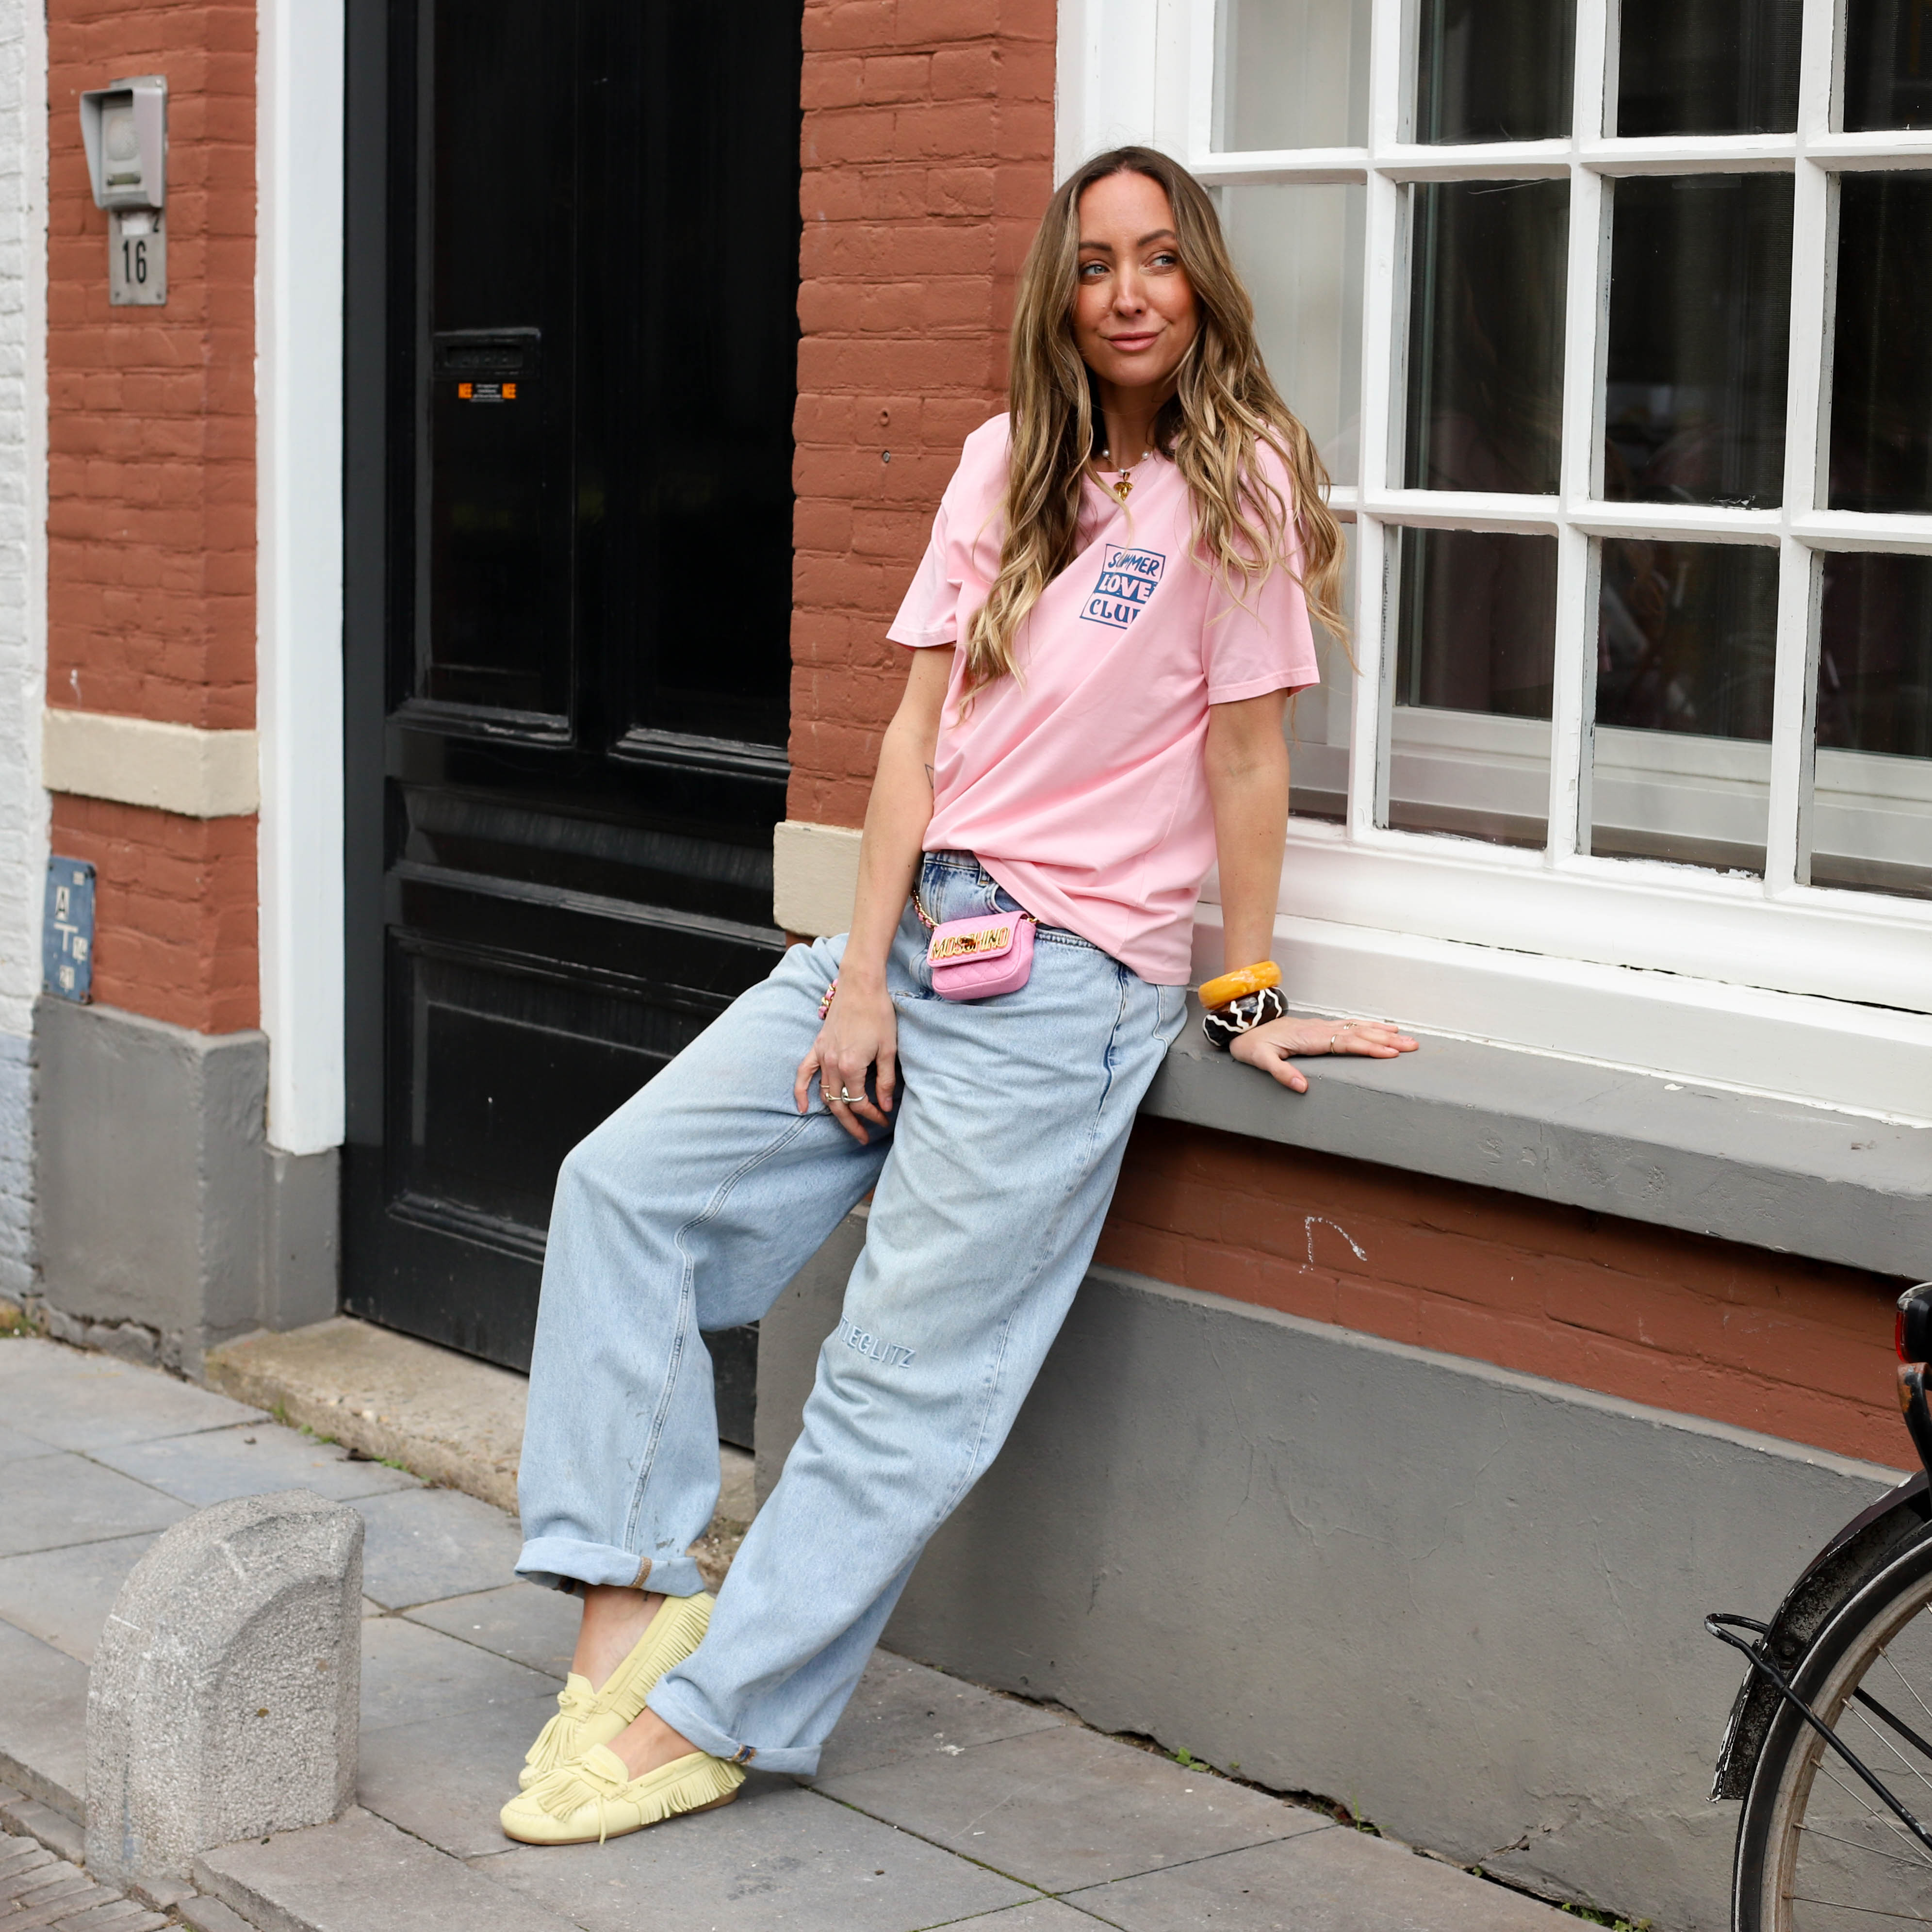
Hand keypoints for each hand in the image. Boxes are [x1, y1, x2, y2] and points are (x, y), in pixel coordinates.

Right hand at [794, 979, 897, 1142]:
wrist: (861, 985)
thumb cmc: (878, 1014)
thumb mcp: (888, 1049)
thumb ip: (885, 1081)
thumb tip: (885, 1105)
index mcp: (851, 1066)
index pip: (860, 1101)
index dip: (873, 1114)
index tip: (884, 1119)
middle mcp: (832, 1064)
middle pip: (839, 1104)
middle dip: (852, 1124)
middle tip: (864, 1138)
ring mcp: (822, 1055)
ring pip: (824, 1093)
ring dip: (835, 1112)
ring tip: (847, 1125)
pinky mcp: (817, 1046)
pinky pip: (804, 1072)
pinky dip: (801, 1090)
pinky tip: (802, 1106)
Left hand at [1229, 1014, 1417, 1093]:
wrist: (1245, 1025)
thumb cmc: (1252, 1044)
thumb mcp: (1260, 1061)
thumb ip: (1280, 1072)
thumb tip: (1301, 1087)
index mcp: (1310, 1039)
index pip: (1346, 1043)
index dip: (1369, 1048)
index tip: (1390, 1053)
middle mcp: (1321, 1030)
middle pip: (1359, 1034)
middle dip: (1387, 1040)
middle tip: (1412, 1046)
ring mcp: (1323, 1027)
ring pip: (1358, 1027)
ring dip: (1383, 1032)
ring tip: (1407, 1038)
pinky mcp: (1322, 1027)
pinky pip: (1351, 1025)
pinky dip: (1369, 1026)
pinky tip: (1383, 1028)